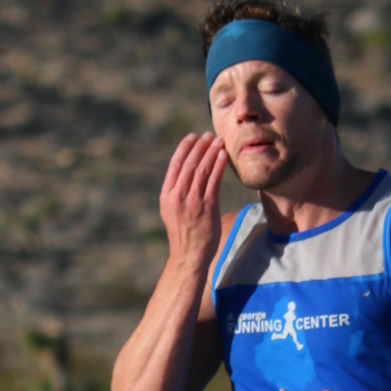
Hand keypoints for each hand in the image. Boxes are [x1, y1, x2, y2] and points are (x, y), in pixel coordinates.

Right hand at [158, 132, 227, 269]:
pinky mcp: (207, 207)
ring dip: (211, 152)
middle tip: (208, 134)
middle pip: (189, 164)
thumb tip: (189, 174)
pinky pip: (213, 181)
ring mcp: (192, 202)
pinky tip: (223, 156)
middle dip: (200, 146)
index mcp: (167, 196)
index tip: (192, 137)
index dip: (184, 148)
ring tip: (218, 141)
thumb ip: (179, 193)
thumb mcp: (173, 212)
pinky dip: (218, 166)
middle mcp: (177, 197)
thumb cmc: (184, 234)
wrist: (189, 256)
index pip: (175, 165)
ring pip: (202, 170)